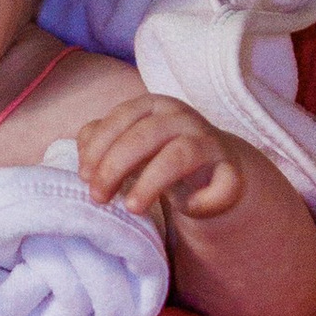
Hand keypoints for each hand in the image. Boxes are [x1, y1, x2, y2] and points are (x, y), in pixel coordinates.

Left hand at [75, 94, 242, 220]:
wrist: (212, 169)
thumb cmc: (159, 155)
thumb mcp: (128, 145)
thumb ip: (102, 143)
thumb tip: (86, 156)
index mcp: (154, 106)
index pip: (122, 118)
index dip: (99, 147)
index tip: (84, 177)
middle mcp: (182, 118)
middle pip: (145, 135)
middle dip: (115, 167)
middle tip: (99, 197)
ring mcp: (209, 141)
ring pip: (180, 154)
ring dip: (151, 182)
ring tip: (132, 208)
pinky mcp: (231, 170)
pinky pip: (223, 182)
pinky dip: (204, 198)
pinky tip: (187, 210)